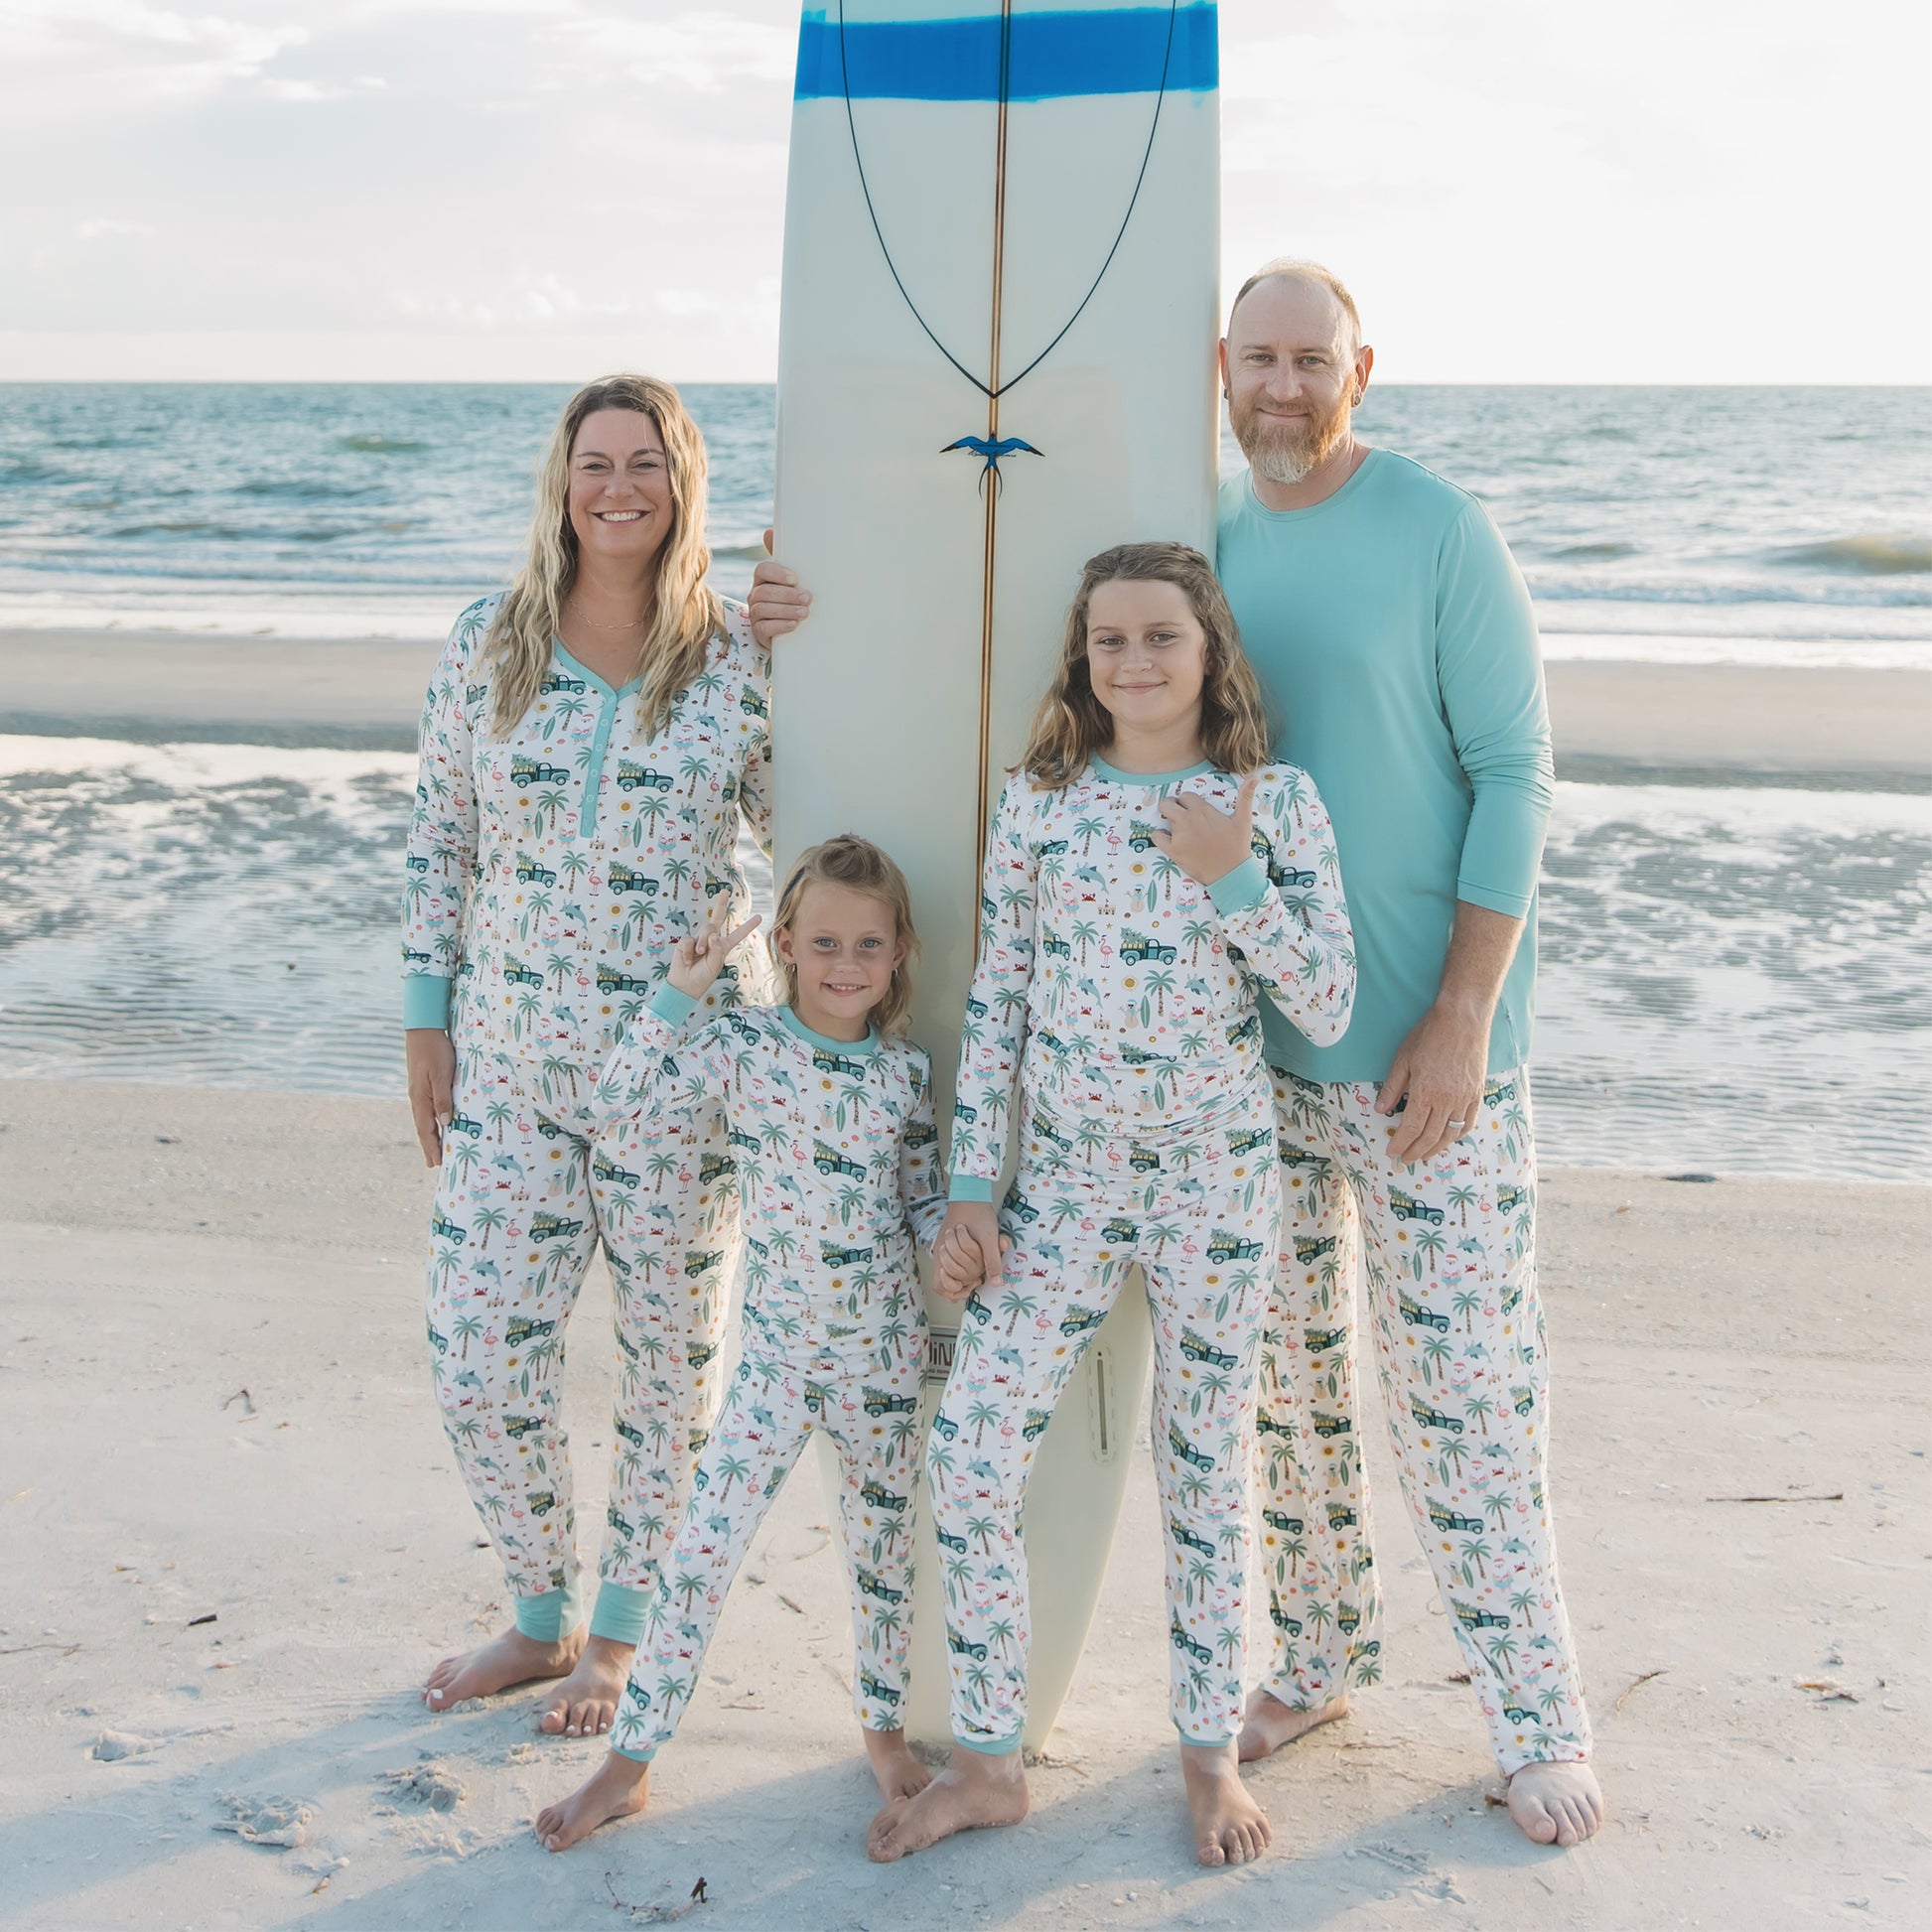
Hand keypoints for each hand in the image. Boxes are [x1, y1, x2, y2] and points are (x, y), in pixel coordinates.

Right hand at [406, 1027, 456, 1167]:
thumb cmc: (435, 1050)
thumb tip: (445, 1122)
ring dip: (429, 1134)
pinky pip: (427, 1108)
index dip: (431, 1146)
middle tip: (433, 1164)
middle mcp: (417, 1097)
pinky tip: (435, 1122)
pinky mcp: (423, 1084)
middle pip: (422, 1127)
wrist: (423, 1029)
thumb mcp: (441, 1075)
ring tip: (434, 1149)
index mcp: (421, 1098)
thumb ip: (443, 1099)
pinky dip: (430, 1120)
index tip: (436, 1163)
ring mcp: (419, 1091)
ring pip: (424, 1118)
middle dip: (429, 1146)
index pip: (426, 1128)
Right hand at [668, 906, 761, 1000]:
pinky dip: (689, 951)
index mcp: (723, 946)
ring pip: (705, 929)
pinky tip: (688, 960)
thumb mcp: (715, 965)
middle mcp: (711, 940)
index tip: (759, 917)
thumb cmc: (703, 977)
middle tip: (725, 891)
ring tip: (700, 954)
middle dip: (720, 904)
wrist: (685, 985)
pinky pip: (689, 940)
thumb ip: (717, 949)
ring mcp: (698, 939)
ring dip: (703, 942)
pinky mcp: (686, 942)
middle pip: (716, 918)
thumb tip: (713, 934)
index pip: (737, 934)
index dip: (748, 926)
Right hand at [747, 533, 811, 647]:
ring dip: (785, 610)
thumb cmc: (796, 599)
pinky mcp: (758, 632)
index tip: (795, 579)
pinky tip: (793, 625)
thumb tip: (769, 531)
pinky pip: (763, 628)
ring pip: (763, 609)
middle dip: (787, 595)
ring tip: (804, 613)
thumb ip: (789, 557)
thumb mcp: (795, 579)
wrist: (799, 630)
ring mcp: (755, 614)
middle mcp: (755, 595)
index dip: (777, 573)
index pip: (763, 570)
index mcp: (764, 579)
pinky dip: (779, 626)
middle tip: (808, 598)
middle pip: (765, 591)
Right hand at [934, 1202, 1007, 1302]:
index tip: (970, 1287)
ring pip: (947, 1269)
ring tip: (977, 1271)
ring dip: (962, 1272)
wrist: (970, 1193)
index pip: (940, 1285)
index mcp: (945, 1253)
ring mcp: (942, 1246)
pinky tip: (976, 1260)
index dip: (953, 1292)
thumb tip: (996, 1283)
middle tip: (976, 1280)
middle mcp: (940, 1251)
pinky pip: (951, 1259)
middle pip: (943, 1280)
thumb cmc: (978, 1214)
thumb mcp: (989, 1239)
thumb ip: (992, 1261)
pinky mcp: (947, 1241)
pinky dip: (962, 1263)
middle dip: (960, 1282)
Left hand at [1154, 775, 1258, 889]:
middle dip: (1171, 807)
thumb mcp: (1244, 820)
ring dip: (1170, 824)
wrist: (1231, 874)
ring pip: (1164, 819)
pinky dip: (1160, 836)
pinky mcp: (1173, 850)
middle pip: (1167, 803)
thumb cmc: (1238, 846)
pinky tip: (1169, 840)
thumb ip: (1245, 797)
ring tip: (1182, 832)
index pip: (1185, 796)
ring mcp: (1179, 835)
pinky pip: (1157, 836)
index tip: (1192, 810)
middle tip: (1178, 815)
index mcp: (1203, 810)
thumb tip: (1255, 777)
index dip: (1187, 802)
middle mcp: (1188, 820)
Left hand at [1376, 1000, 1489, 1166]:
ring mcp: (1465, 1098)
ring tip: (1424, 1155)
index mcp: (1426, 1092)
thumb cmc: (1429, 1034)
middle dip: (1415, 1151)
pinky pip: (1468, 1123)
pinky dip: (1457, 1135)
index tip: (1392, 1152)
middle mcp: (1447, 1100)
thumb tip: (1381, 1110)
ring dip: (1436, 1148)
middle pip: (1430, 1137)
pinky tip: (1449, 1139)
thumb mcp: (1403, 1058)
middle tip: (1405, 1160)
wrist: (1463, 1019)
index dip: (1400, 1144)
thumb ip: (1393, 1087)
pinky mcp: (1478, 1094)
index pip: (1410, 1128)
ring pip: (1450, 1134)